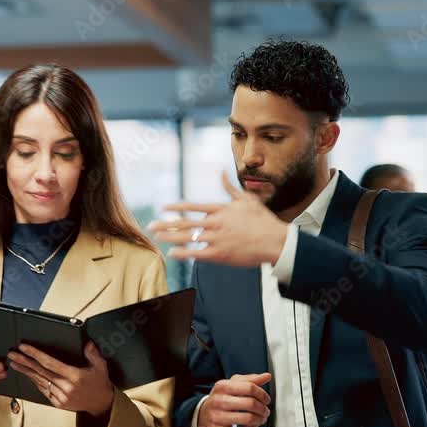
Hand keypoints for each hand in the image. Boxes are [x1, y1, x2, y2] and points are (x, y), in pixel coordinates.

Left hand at [8, 341, 114, 416]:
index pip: (49, 363)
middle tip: (12, 354)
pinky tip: (28, 375)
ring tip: (14, 363)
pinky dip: (35, 382)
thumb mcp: (100, 366)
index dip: (35, 354)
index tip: (24, 347)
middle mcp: (66, 387)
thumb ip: (93, 353)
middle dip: (24, 361)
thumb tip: (87, 342)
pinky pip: (44, 390)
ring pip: (39, 381)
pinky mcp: (58, 403)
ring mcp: (61, 396)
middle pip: (40, 372)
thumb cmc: (99, 382)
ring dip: (26, 372)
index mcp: (74, 376)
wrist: (101, 404)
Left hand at [148, 172, 287, 266]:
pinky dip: (184, 253)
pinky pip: (197, 254)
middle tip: (151, 225)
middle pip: (185, 222)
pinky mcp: (220, 255)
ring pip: (188, 237)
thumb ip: (229, 187)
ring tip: (157, 237)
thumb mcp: (246, 199)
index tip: (163, 208)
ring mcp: (217, 239)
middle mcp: (215, 223)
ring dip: (170, 237)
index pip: (193, 206)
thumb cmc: (263, 220)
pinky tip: (173, 253)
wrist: (275, 242)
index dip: (176, 207)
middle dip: (166, 224)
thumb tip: (221, 171)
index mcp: (221, 209)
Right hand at [197, 373, 271, 426]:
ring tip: (260, 419)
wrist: (202, 416)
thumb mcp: (232, 385)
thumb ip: (250, 380)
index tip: (266, 399)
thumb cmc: (222, 399)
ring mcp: (216, 417)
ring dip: (259, 420)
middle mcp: (218, 400)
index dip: (262, 394)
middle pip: (250, 403)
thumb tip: (267, 376)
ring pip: (248, 419)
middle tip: (265, 411)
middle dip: (263, 408)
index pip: (249, 387)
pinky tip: (251, 426)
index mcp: (223, 386)